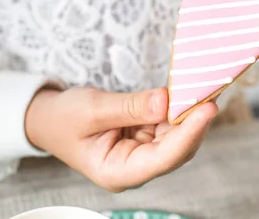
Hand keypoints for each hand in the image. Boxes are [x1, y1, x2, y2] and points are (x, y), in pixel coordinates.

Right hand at [25, 86, 217, 191]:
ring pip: (177, 137)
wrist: (48, 119)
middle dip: (195, 121)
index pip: (163, 158)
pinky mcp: (146, 138)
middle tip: (211, 91)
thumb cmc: (63, 118)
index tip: (207, 108)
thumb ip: (130, 107)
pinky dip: (179, 108)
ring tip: (204, 87)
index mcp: (117, 172)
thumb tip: (166, 100)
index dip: (189, 134)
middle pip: (177, 149)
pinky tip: (189, 91)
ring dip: (190, 113)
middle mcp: (135, 168)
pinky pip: (169, 125)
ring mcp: (142, 154)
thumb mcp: (92, 108)